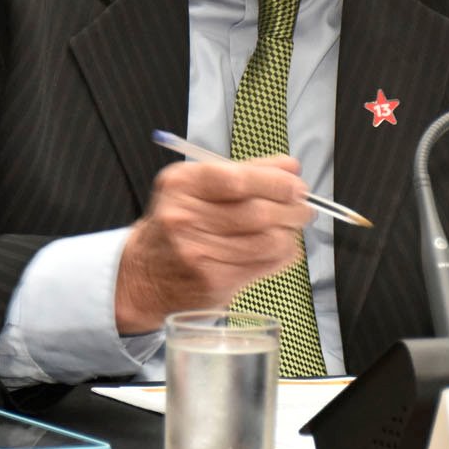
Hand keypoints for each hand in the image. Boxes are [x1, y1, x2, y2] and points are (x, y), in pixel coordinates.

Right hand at [114, 157, 312, 333]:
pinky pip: (264, 264)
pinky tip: (282, 248)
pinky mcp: (211, 281)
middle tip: (304, 207)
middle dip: (292, 209)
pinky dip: (283, 255)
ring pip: (267, 240)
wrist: (144, 275)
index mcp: (181, 184)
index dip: (276, 182)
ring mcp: (196, 252)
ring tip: (292, 227)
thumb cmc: (178, 224)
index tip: (296, 185)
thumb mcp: (198, 187)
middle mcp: (184, 217)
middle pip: (257, 212)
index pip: (238, 180)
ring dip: (290, 233)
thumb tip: (291, 167)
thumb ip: (246, 171)